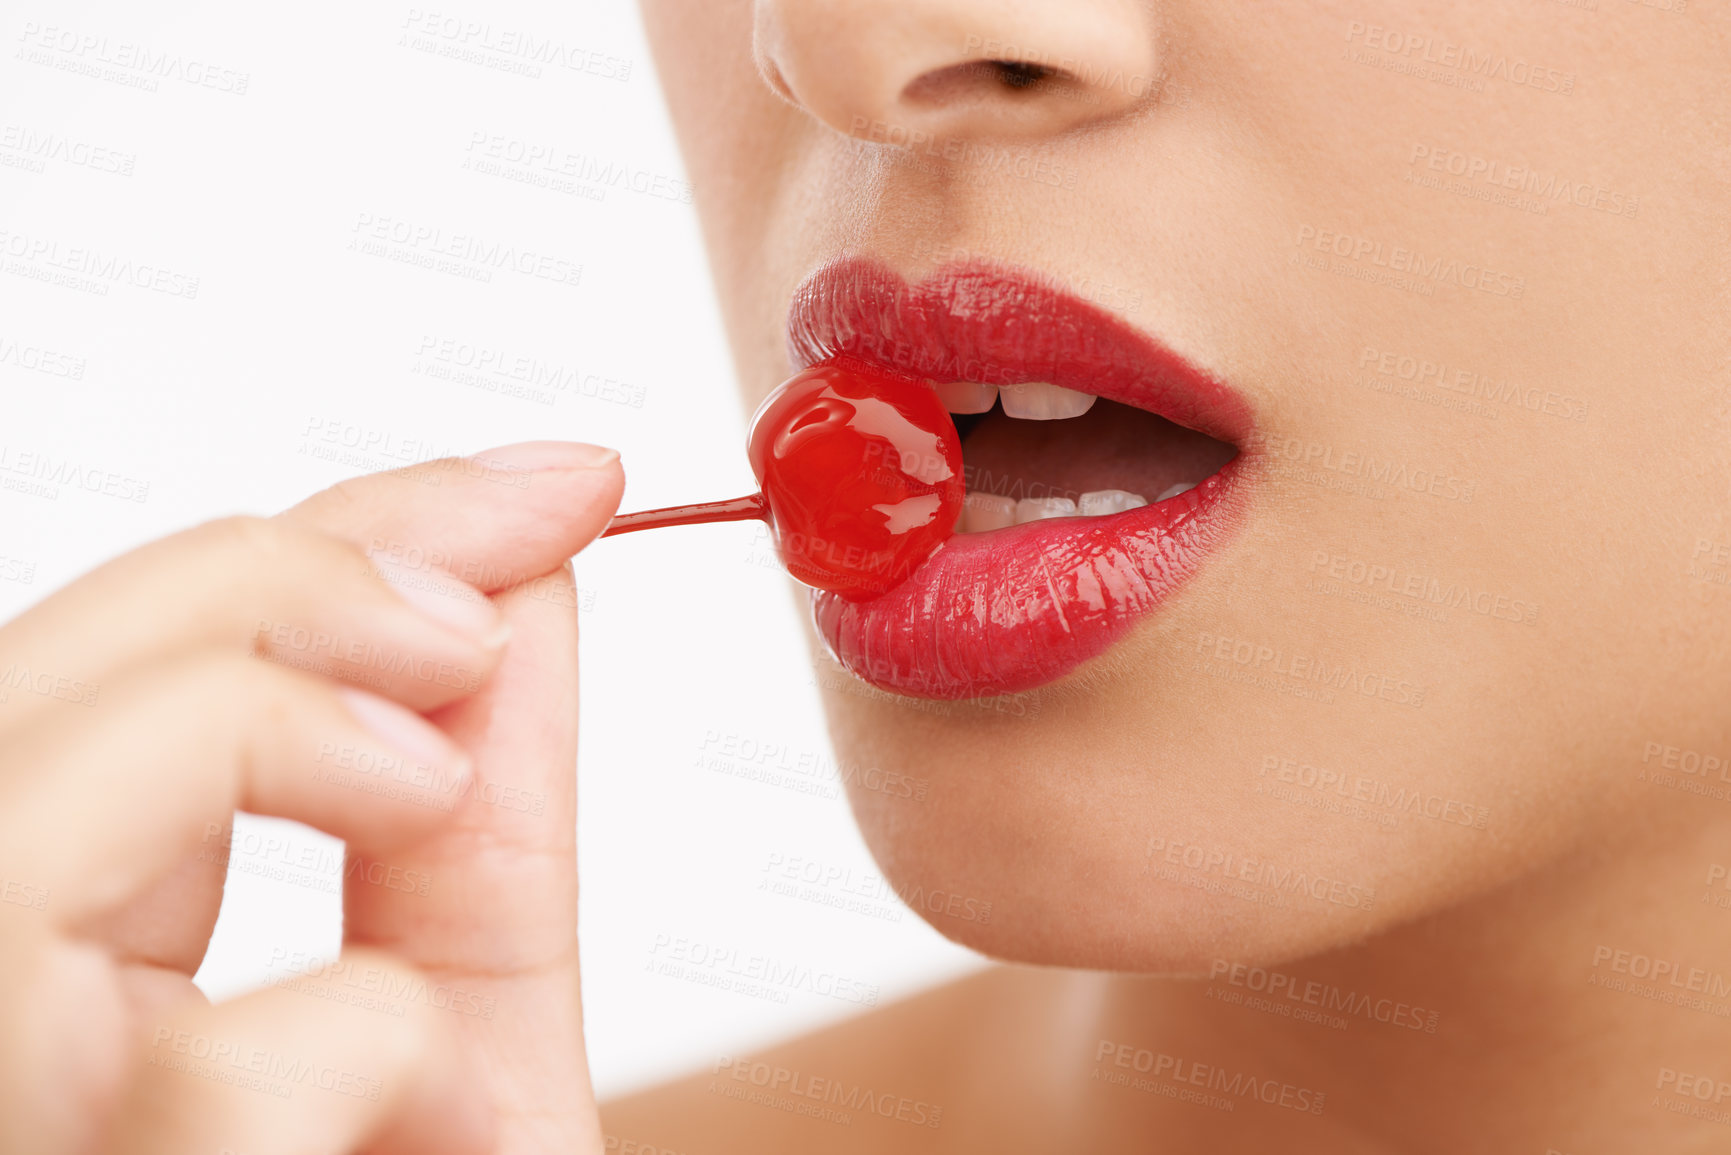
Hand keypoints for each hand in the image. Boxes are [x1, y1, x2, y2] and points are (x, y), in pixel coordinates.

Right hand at [0, 440, 623, 1154]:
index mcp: (74, 962)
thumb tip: (525, 589)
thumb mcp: (468, 1018)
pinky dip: (351, 1028)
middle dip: (276, 578)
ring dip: (253, 730)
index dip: (337, 533)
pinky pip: (191, 1072)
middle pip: (36, 688)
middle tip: (481, 612)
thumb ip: (473, 829)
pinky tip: (413, 1076)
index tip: (551, 489)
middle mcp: (8, 1006)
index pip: (136, 668)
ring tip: (421, 786)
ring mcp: (21, 1102)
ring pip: (21, 813)